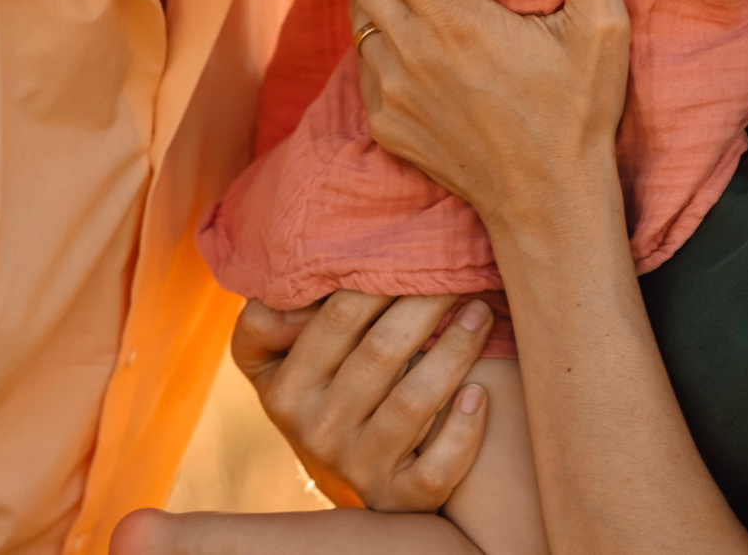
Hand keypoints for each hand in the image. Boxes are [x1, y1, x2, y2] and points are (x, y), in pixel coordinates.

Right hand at [231, 292, 493, 510]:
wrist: (342, 475)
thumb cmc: (317, 391)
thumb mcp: (271, 360)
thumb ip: (267, 319)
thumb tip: (292, 287)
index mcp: (286, 390)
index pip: (338, 317)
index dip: (382, 276)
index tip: (417, 249)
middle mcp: (317, 431)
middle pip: (382, 352)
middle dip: (427, 303)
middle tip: (460, 270)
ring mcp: (360, 468)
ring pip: (413, 403)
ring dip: (455, 350)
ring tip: (481, 311)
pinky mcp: (399, 498)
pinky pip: (437, 469)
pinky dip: (463, 432)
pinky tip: (480, 393)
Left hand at [338, 0, 630, 234]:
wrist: (549, 206)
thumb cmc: (578, 113)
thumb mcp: (601, 26)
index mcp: (452, 20)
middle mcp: (410, 52)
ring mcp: (392, 92)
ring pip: (359, 17)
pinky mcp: (387, 125)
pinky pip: (368, 63)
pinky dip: (377, 33)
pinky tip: (403, 24)